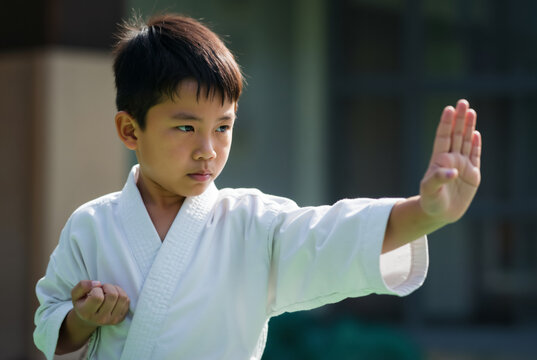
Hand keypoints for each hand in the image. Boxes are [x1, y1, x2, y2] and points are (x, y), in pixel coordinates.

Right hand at [71, 280, 129, 326]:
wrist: (89, 319)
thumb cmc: (83, 303)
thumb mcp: (76, 294)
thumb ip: (82, 285)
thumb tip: (97, 283)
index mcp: (87, 313)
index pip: (97, 297)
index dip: (97, 289)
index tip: (94, 290)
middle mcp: (100, 319)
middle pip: (112, 296)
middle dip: (108, 287)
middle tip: (102, 289)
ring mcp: (112, 320)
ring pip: (122, 297)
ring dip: (116, 290)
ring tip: (108, 292)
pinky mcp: (121, 318)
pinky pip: (127, 301)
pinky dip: (121, 294)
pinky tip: (114, 297)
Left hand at [420, 99, 480, 223]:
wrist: (439, 213)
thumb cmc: (430, 200)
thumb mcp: (430, 189)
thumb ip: (439, 178)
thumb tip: (453, 171)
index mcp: (439, 160)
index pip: (443, 137)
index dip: (446, 123)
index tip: (449, 109)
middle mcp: (451, 159)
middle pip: (456, 135)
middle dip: (459, 119)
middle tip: (463, 102)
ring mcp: (462, 165)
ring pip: (466, 142)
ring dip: (469, 127)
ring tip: (471, 111)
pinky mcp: (472, 174)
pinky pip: (475, 156)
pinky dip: (476, 145)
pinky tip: (476, 133)